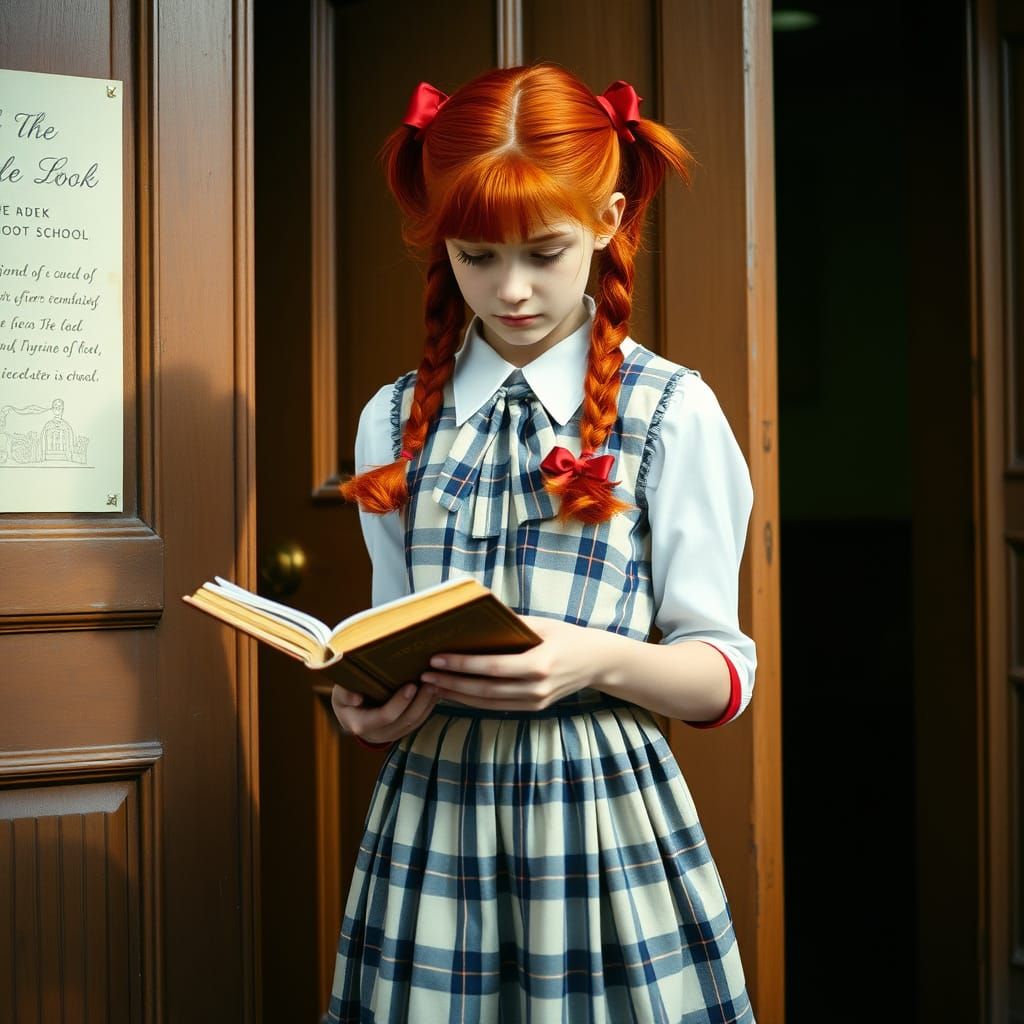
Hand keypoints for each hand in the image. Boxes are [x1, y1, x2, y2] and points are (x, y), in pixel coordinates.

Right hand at [331, 682, 440, 744]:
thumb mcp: (339, 695)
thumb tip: (355, 698)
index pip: (385, 716)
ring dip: (428, 704)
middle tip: (430, 682)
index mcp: (361, 724)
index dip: (399, 703)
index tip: (411, 686)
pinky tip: (435, 693)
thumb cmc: (345, 700)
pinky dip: (428, 707)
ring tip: (436, 684)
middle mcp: (378, 734)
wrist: (350, 716)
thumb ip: (344, 694)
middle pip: (406, 720)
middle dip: (420, 702)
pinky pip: (419, 721)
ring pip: (415, 722)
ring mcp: (392, 735)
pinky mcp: (402, 731)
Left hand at [419, 615, 605, 711]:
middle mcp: (537, 688)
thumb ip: (511, 623)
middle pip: (486, 690)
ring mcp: (536, 701)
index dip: (462, 665)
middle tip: (425, 675)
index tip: (437, 659)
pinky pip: (498, 707)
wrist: (597, 662)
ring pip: (488, 703)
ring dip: (457, 695)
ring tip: (433, 685)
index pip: (493, 668)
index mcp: (540, 664)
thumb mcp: (543, 624)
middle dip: (452, 683)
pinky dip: (473, 701)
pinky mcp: (534, 708)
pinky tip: (455, 693)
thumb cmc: (567, 636)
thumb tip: (476, 614)